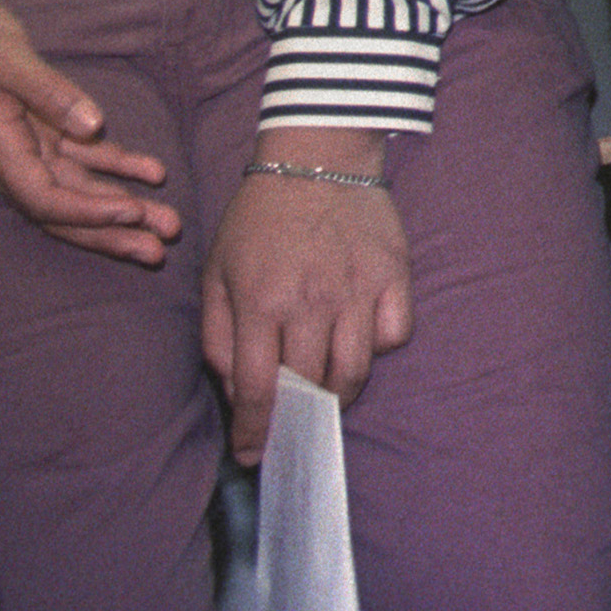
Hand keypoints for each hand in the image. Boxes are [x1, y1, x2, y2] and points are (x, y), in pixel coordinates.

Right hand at [0, 0, 182, 264]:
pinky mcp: (40, 129)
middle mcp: (10, 158)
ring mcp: (26, 146)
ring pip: (78, 187)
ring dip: (122, 206)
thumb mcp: (3, 56)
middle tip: (159, 250)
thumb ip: (48, 91)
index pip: (43, 198)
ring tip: (168, 224)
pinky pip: (82, 156)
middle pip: (64, 208)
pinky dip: (117, 165)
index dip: (86, 211)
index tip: (131, 211)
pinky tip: (153, 173)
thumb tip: (92, 125)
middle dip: (110, 231)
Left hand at [202, 134, 409, 465]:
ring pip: (355, 371)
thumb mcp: (217, 273)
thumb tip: (238, 389)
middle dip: (295, 421)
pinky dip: (376, 348)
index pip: (259, 389)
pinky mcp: (394, 274)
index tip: (251, 454)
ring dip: (336, 394)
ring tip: (322, 393)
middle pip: (310, 388)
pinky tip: (357, 339)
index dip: (254, 432)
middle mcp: (312, 301)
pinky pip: (393, 335)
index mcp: (261, 301)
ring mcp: (358, 288)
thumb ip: (217, 337)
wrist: (318, 156)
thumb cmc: (259, 219)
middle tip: (288, 429)